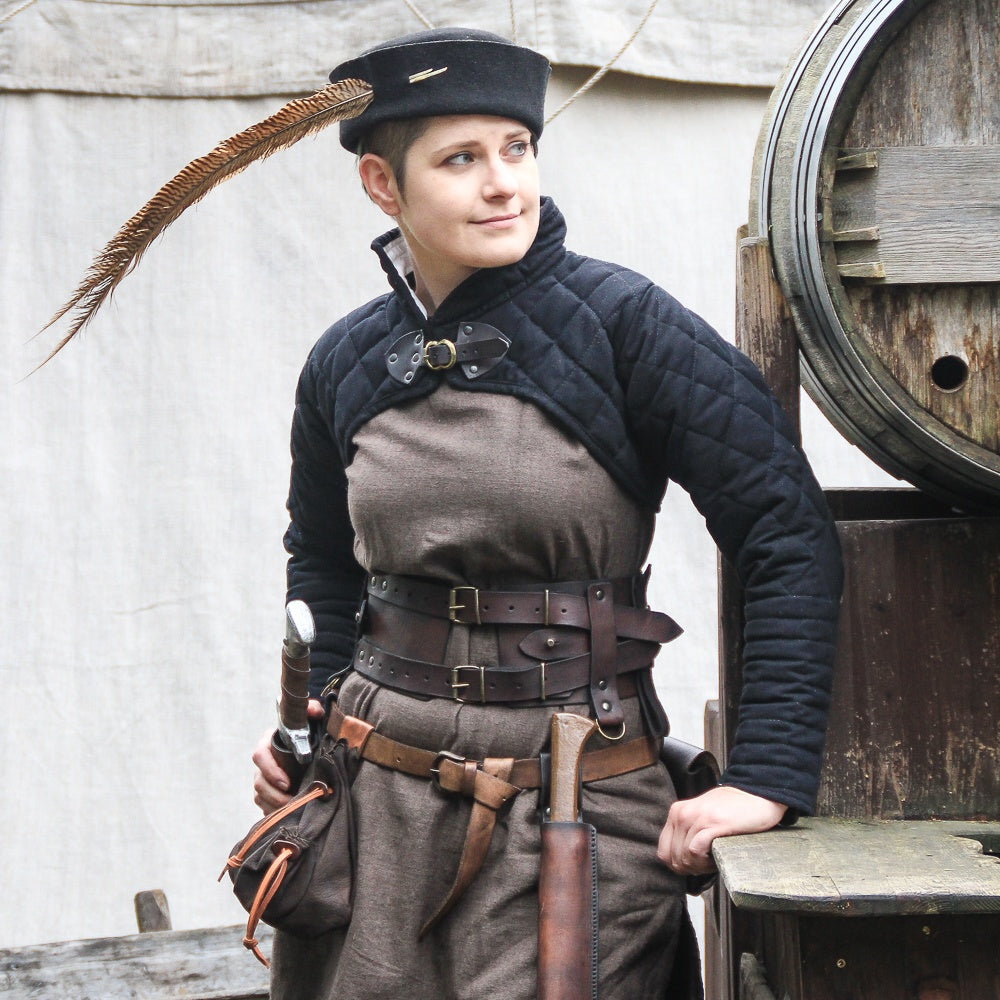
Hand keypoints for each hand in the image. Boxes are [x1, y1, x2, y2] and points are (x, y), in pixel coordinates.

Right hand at [251, 698, 324, 814]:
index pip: (260, 755)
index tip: (287, 782)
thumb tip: (315, 711)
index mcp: (268, 743)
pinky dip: (276, 813)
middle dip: (275, 795)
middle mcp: (262, 762)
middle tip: (293, 801)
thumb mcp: (310, 718)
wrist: (307, 746)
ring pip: (260, 796)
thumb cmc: (306, 730)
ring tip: (294, 810)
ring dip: (276, 805)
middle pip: (259, 782)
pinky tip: (290, 816)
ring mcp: (262, 779)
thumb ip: (312, 710)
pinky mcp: (266, 794)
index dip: (271, 770)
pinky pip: (265, 807)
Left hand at [657, 786, 786, 874]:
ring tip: (714, 860)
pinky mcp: (712, 823)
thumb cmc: (733, 810)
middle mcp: (682, 813)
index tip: (694, 866)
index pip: (664, 851)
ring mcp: (696, 817)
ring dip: (700, 867)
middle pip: (673, 857)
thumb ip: (688, 832)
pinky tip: (716, 857)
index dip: (678, 865)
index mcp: (676, 812)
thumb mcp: (701, 816)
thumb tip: (679, 860)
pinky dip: (705, 862)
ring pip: (684, 857)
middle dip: (690, 869)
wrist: (757, 796)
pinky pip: (695, 851)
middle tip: (707, 865)